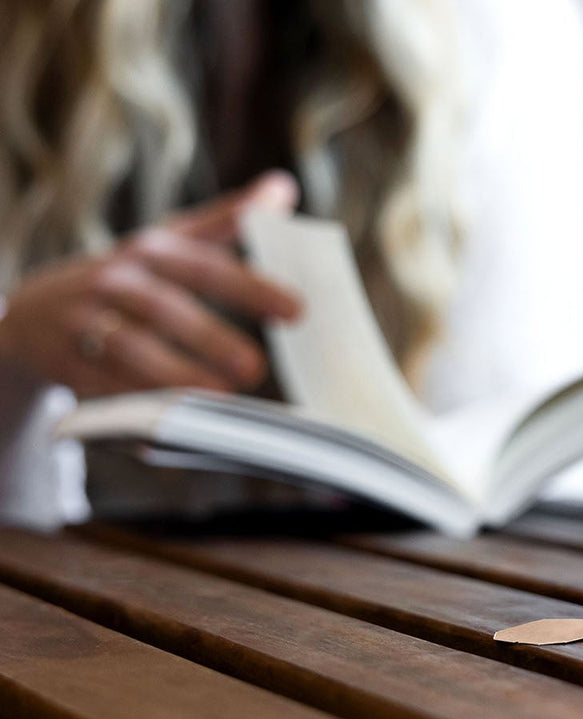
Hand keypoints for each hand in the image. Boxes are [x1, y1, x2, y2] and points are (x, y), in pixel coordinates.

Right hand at [0, 172, 302, 397]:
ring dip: (173, 373)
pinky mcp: (65, 359)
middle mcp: (115, 281)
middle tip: (254, 368)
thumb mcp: (170, 241)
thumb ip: (228, 220)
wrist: (35, 312)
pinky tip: (170, 417)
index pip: (206, 266)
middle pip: (165, 308)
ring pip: (128, 347)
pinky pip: (100, 382)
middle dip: (210, 338)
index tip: (297, 311)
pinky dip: (134, 400)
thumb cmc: (127, 277)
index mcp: (150, 251)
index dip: (251, 288)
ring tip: (218, 396)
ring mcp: (84, 320)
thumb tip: (284, 187)